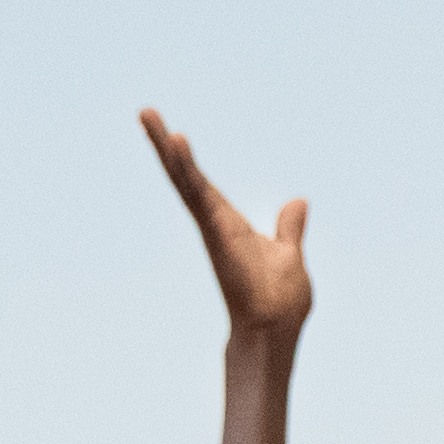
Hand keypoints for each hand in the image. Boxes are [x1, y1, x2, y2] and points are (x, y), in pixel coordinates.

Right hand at [140, 108, 311, 342]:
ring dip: (169, 150)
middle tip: (145, 112)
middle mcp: (215, 224)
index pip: (202, 185)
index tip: (171, 133)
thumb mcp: (289, 253)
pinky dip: (188, 170)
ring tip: (150, 117)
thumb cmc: (279, 301)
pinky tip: (178, 143)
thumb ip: (288, 229)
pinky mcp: (216, 234)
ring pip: (187, 182)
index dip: (186, 160)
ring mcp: (213, 229)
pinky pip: (200, 195)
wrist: (274, 331)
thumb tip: (298, 202)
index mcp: (229, 223)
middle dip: (164, 146)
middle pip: (185, 178)